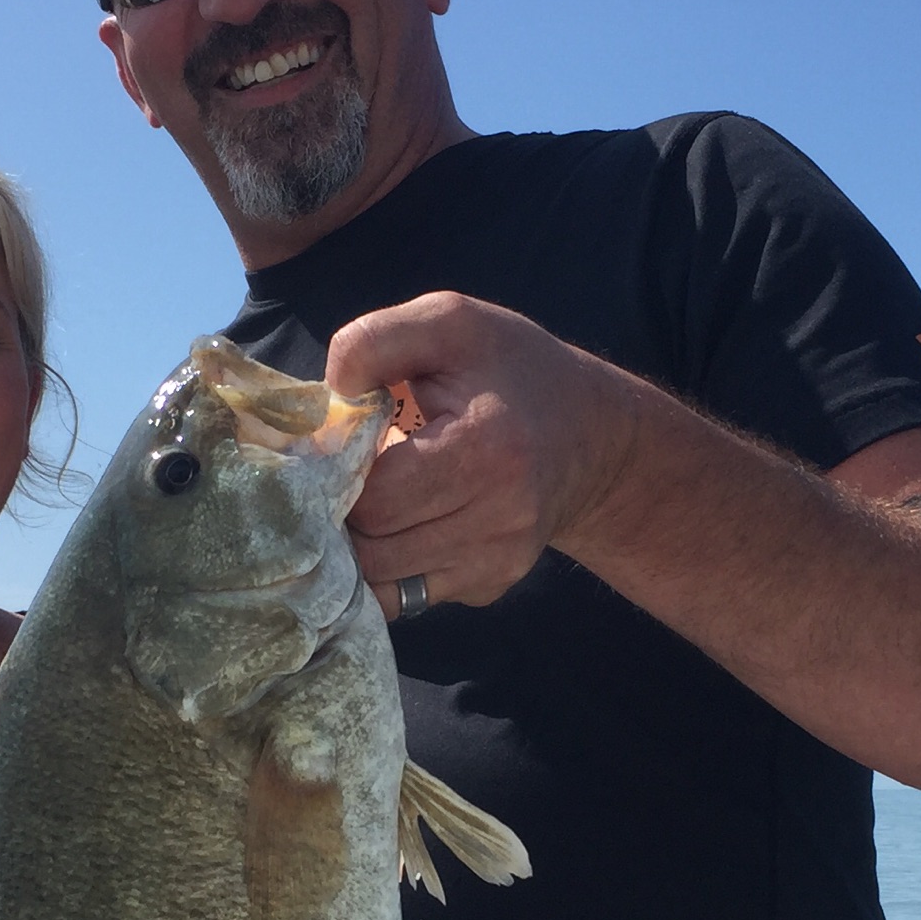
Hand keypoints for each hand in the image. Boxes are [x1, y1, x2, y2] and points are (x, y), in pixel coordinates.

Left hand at [323, 292, 639, 617]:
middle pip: (373, 548)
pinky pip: (409, 596)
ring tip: (371, 497)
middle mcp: (499, 521)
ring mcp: (497, 563)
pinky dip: (390, 567)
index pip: (376, 497)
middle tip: (345, 474)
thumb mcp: (452, 323)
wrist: (590, 435)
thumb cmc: (513, 370)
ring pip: (383, 584)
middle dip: (344, 513)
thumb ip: (379, 340)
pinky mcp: (490, 586)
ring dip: (361, 544)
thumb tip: (330, 391)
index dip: (339, 474)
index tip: (341, 445)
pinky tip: (403, 522)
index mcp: (485, 451)